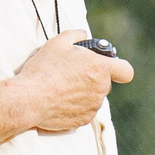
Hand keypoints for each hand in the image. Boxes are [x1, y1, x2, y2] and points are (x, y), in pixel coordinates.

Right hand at [0, 30, 132, 141]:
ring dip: (83, 91)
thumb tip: (83, 34)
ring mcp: (93, 106)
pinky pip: (85, 110)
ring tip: (61, 86)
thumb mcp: (57, 43)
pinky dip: (76, 105)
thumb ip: (75, 36)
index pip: (126, 71)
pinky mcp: (84, 119)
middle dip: (93, 77)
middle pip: (105, 83)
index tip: (109, 66)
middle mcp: (101, 89)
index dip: (119, 68)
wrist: (28, 99)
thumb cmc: (43, 70)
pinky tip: (59, 99)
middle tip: (73, 73)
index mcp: (100, 69)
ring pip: (94, 97)